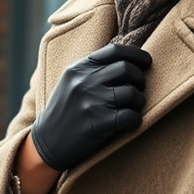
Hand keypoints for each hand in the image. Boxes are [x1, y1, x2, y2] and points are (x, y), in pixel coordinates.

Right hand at [30, 44, 151, 170]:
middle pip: (127, 69)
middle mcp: (84, 82)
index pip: (114, 51)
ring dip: (139, 101)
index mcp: (79, 69)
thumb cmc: (65, 111)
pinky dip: (136, 120)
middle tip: (138, 90)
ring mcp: (90, 102)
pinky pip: (130, 116)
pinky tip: (130, 122)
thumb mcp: (71, 83)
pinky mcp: (97, 123)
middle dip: (140, 79)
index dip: (136, 55)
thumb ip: (93, 70)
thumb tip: (129, 60)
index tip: (146, 62)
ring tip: (133, 108)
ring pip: (132, 93)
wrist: (46, 142)